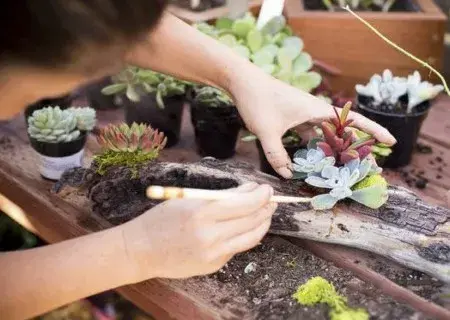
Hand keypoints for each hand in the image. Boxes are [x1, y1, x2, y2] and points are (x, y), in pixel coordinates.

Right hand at [121, 183, 275, 280]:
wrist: (142, 250)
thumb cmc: (161, 219)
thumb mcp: (188, 200)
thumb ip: (220, 196)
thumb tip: (248, 190)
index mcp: (202, 213)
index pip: (245, 204)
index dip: (260, 195)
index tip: (265, 188)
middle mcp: (211, 235)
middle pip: (252, 220)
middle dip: (266, 207)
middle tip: (270, 199)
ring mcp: (214, 254)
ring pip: (251, 238)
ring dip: (262, 223)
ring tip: (266, 213)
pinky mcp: (214, 265)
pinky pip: (237, 248)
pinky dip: (245, 235)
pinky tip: (246, 227)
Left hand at [229, 73, 396, 177]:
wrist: (243, 81)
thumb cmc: (258, 101)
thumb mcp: (267, 132)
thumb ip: (277, 156)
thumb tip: (287, 175)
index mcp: (317, 110)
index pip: (354, 120)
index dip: (374, 131)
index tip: (391, 142)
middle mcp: (315, 111)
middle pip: (343, 131)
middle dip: (355, 149)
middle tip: (367, 168)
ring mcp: (304, 113)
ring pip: (326, 134)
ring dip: (334, 149)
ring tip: (342, 168)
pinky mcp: (294, 116)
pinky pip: (310, 133)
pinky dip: (314, 146)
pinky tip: (312, 159)